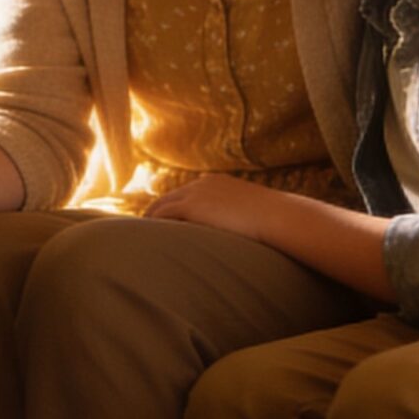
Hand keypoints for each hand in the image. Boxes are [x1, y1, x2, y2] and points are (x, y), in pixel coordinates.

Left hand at [144, 175, 270, 238]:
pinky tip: (148, 236)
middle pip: (169, 196)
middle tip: (146, 228)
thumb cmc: (273, 220)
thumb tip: (248, 231)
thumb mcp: (255, 214)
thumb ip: (243, 217)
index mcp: (217, 182)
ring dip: (151, 218)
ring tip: (142, 235)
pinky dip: (152, 223)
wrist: (277, 216)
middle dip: (157, 211)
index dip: (174, 206)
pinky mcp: (192, 207)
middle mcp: (202, 184)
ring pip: (162, 204)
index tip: (166, 219)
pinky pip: (163, 214)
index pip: (187, 192)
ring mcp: (196, 193)